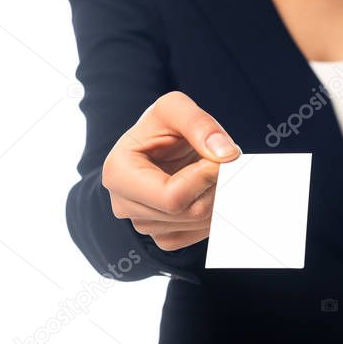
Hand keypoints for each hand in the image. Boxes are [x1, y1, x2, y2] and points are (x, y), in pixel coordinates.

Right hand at [102, 91, 239, 250]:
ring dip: (218, 198)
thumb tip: (225, 155)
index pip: (172, 197)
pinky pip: (198, 234)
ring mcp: (142, 225)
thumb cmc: (161, 125)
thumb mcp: (175, 107)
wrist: (159, 145)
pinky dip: (214, 213)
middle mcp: (124, 206)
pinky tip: (209, 190)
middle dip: (215, 186)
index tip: (221, 156)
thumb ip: (200, 123)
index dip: (205, 178)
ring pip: (197, 224)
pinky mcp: (162, 236)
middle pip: (188, 213)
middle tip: (224, 164)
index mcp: (118, 174)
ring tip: (213, 172)